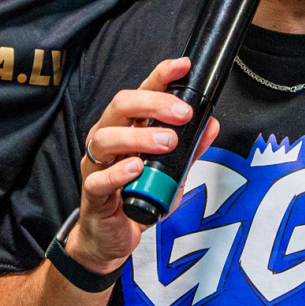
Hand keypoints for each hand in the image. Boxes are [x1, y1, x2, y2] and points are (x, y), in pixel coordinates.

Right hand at [70, 57, 218, 274]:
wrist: (112, 239)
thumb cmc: (137, 198)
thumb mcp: (171, 172)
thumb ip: (190, 149)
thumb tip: (211, 124)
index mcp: (126, 129)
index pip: (141, 93)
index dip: (160, 76)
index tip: (183, 66)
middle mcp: (108, 140)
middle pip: (120, 107)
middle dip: (153, 104)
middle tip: (182, 114)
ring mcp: (97, 165)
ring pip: (106, 138)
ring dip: (138, 137)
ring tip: (166, 142)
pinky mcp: (93, 194)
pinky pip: (99, 178)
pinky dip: (118, 171)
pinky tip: (136, 168)